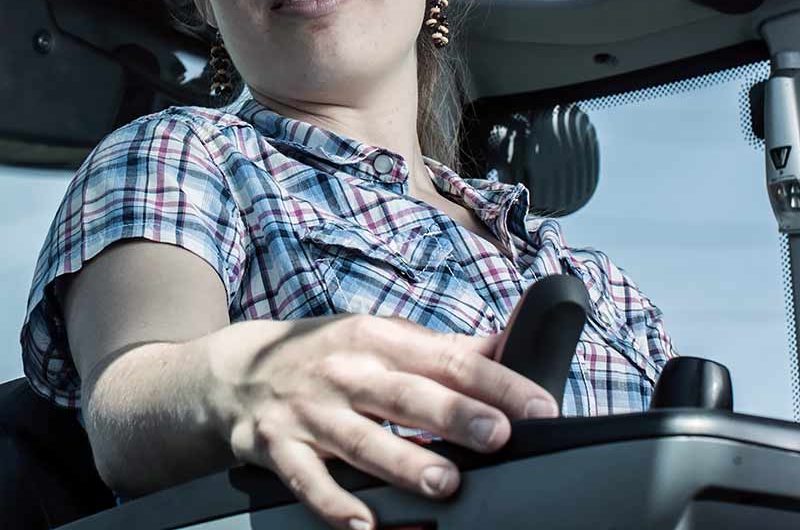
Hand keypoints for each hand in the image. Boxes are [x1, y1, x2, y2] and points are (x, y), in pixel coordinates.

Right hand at [203, 314, 558, 529]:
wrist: (238, 370)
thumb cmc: (328, 352)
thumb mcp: (382, 337)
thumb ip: (445, 348)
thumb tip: (510, 344)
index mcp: (379, 339)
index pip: (447, 358)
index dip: (495, 382)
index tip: (539, 405)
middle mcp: (346, 372)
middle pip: (406, 395)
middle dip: (453, 415)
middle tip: (499, 435)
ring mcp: (310, 411)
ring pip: (360, 439)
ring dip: (401, 461)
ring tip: (444, 483)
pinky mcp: (278, 447)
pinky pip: (307, 479)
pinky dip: (333, 503)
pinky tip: (363, 526)